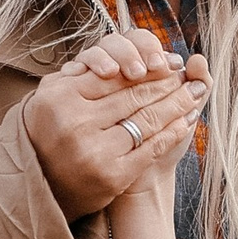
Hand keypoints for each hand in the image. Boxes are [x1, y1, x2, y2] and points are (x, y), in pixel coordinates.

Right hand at [27, 26, 209, 224]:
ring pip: (146, 119)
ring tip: (193, 93)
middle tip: (184, 73)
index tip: (166, 61)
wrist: (43, 184)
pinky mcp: (113, 175)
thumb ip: (81, 70)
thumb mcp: (52, 94)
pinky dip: (172, 132)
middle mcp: (76, 123)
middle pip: (133, 95)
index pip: (113, 75)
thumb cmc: (49, 131)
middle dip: (165, 82)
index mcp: (61, 97)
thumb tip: (121, 54)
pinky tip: (186, 120)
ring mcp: (96, 152)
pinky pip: (151, 147)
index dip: (143, 65)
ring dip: (176, 104)